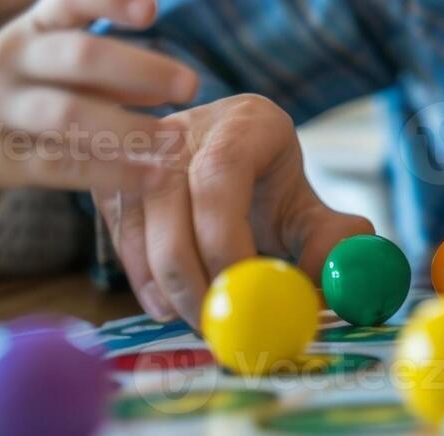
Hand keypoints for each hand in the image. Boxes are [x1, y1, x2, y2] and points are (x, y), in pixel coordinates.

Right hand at [0, 0, 196, 196]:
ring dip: (129, 128)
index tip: (153, 9)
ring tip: (176, 140)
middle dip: (139, 69)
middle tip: (191, 83)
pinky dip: (110, 173)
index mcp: (28, 28)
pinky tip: (151, 178)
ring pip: (67, 115)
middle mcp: (11, 61)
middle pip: (78, 56)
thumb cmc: (4, 91)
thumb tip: (169, 83)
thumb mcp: (38, 61)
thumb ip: (99, 67)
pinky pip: (59, 167)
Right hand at [94, 94, 374, 326]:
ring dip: (162, 280)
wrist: (231, 163)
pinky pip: (119, 233)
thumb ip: (329, 240)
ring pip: (137, 218)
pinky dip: (140, 276)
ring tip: (197, 317)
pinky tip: (168, 303)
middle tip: (213, 322)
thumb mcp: (307, 208)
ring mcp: (142, 149)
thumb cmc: (269, 188)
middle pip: (170, 194)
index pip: (222, 173)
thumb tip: (326, 280)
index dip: (223, 237)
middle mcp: (189, 126)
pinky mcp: (113, 178)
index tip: (241, 289)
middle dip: (189, 271)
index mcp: (248, 121)